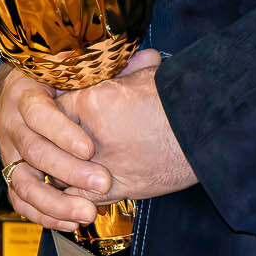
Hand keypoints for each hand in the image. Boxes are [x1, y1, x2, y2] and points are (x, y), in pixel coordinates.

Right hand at [0, 64, 109, 231]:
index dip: (63, 132)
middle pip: (34, 152)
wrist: (14, 95)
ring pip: (23, 183)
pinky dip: (43, 216)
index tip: (90, 148)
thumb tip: (150, 57)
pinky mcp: (10, 176)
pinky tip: (71, 223)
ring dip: (55, 203)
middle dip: (69, 171)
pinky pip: (20, 201)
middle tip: (103, 183)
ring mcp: (9, 154)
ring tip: (87, 214)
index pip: (39, 114)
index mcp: (27, 97)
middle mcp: (13, 126)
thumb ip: (106, 68)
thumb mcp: (71, 69)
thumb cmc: (52, 82)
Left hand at [55, 50, 195, 203]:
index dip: (54, 112)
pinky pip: (80, 196)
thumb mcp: (147, 75)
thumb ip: (127, 71)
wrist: (206, 130)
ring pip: (60, 172)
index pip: (53, 108)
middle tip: (49, 142)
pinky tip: (75, 191)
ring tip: (61, 168)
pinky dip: (75, 195)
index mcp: (92, 101)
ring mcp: (101, 164)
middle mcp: (89, 135)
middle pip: (50, 141)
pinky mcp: (115, 188)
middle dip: (51, 142)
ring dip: (60, 171)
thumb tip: (132, 59)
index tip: (56, 116)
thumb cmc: (181, 100)